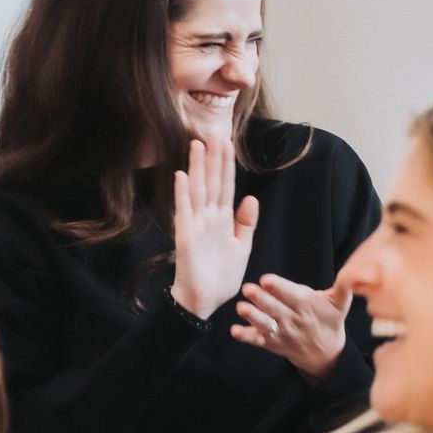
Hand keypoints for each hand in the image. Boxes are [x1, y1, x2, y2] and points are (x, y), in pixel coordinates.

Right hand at [169, 135, 258, 319]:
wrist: (206, 299)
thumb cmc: (222, 275)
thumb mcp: (242, 246)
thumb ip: (245, 222)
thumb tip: (251, 198)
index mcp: (223, 219)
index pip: (226, 185)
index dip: (226, 164)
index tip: (227, 142)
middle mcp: (208, 217)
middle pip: (211, 181)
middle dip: (213, 158)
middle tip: (214, 132)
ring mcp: (196, 224)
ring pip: (198, 189)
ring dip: (197, 168)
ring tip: (197, 145)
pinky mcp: (186, 236)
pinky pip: (184, 211)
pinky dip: (182, 193)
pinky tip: (182, 175)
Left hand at [233, 274, 352, 382]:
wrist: (326, 355)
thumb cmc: (330, 321)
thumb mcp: (340, 304)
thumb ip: (344, 287)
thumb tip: (356, 272)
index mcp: (308, 306)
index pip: (293, 295)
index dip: (281, 287)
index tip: (267, 279)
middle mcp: (294, 320)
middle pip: (277, 309)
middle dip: (262, 299)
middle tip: (248, 289)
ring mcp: (282, 333)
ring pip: (266, 324)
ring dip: (253, 317)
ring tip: (241, 308)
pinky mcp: (273, 343)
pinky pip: (259, 341)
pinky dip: (247, 336)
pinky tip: (235, 331)